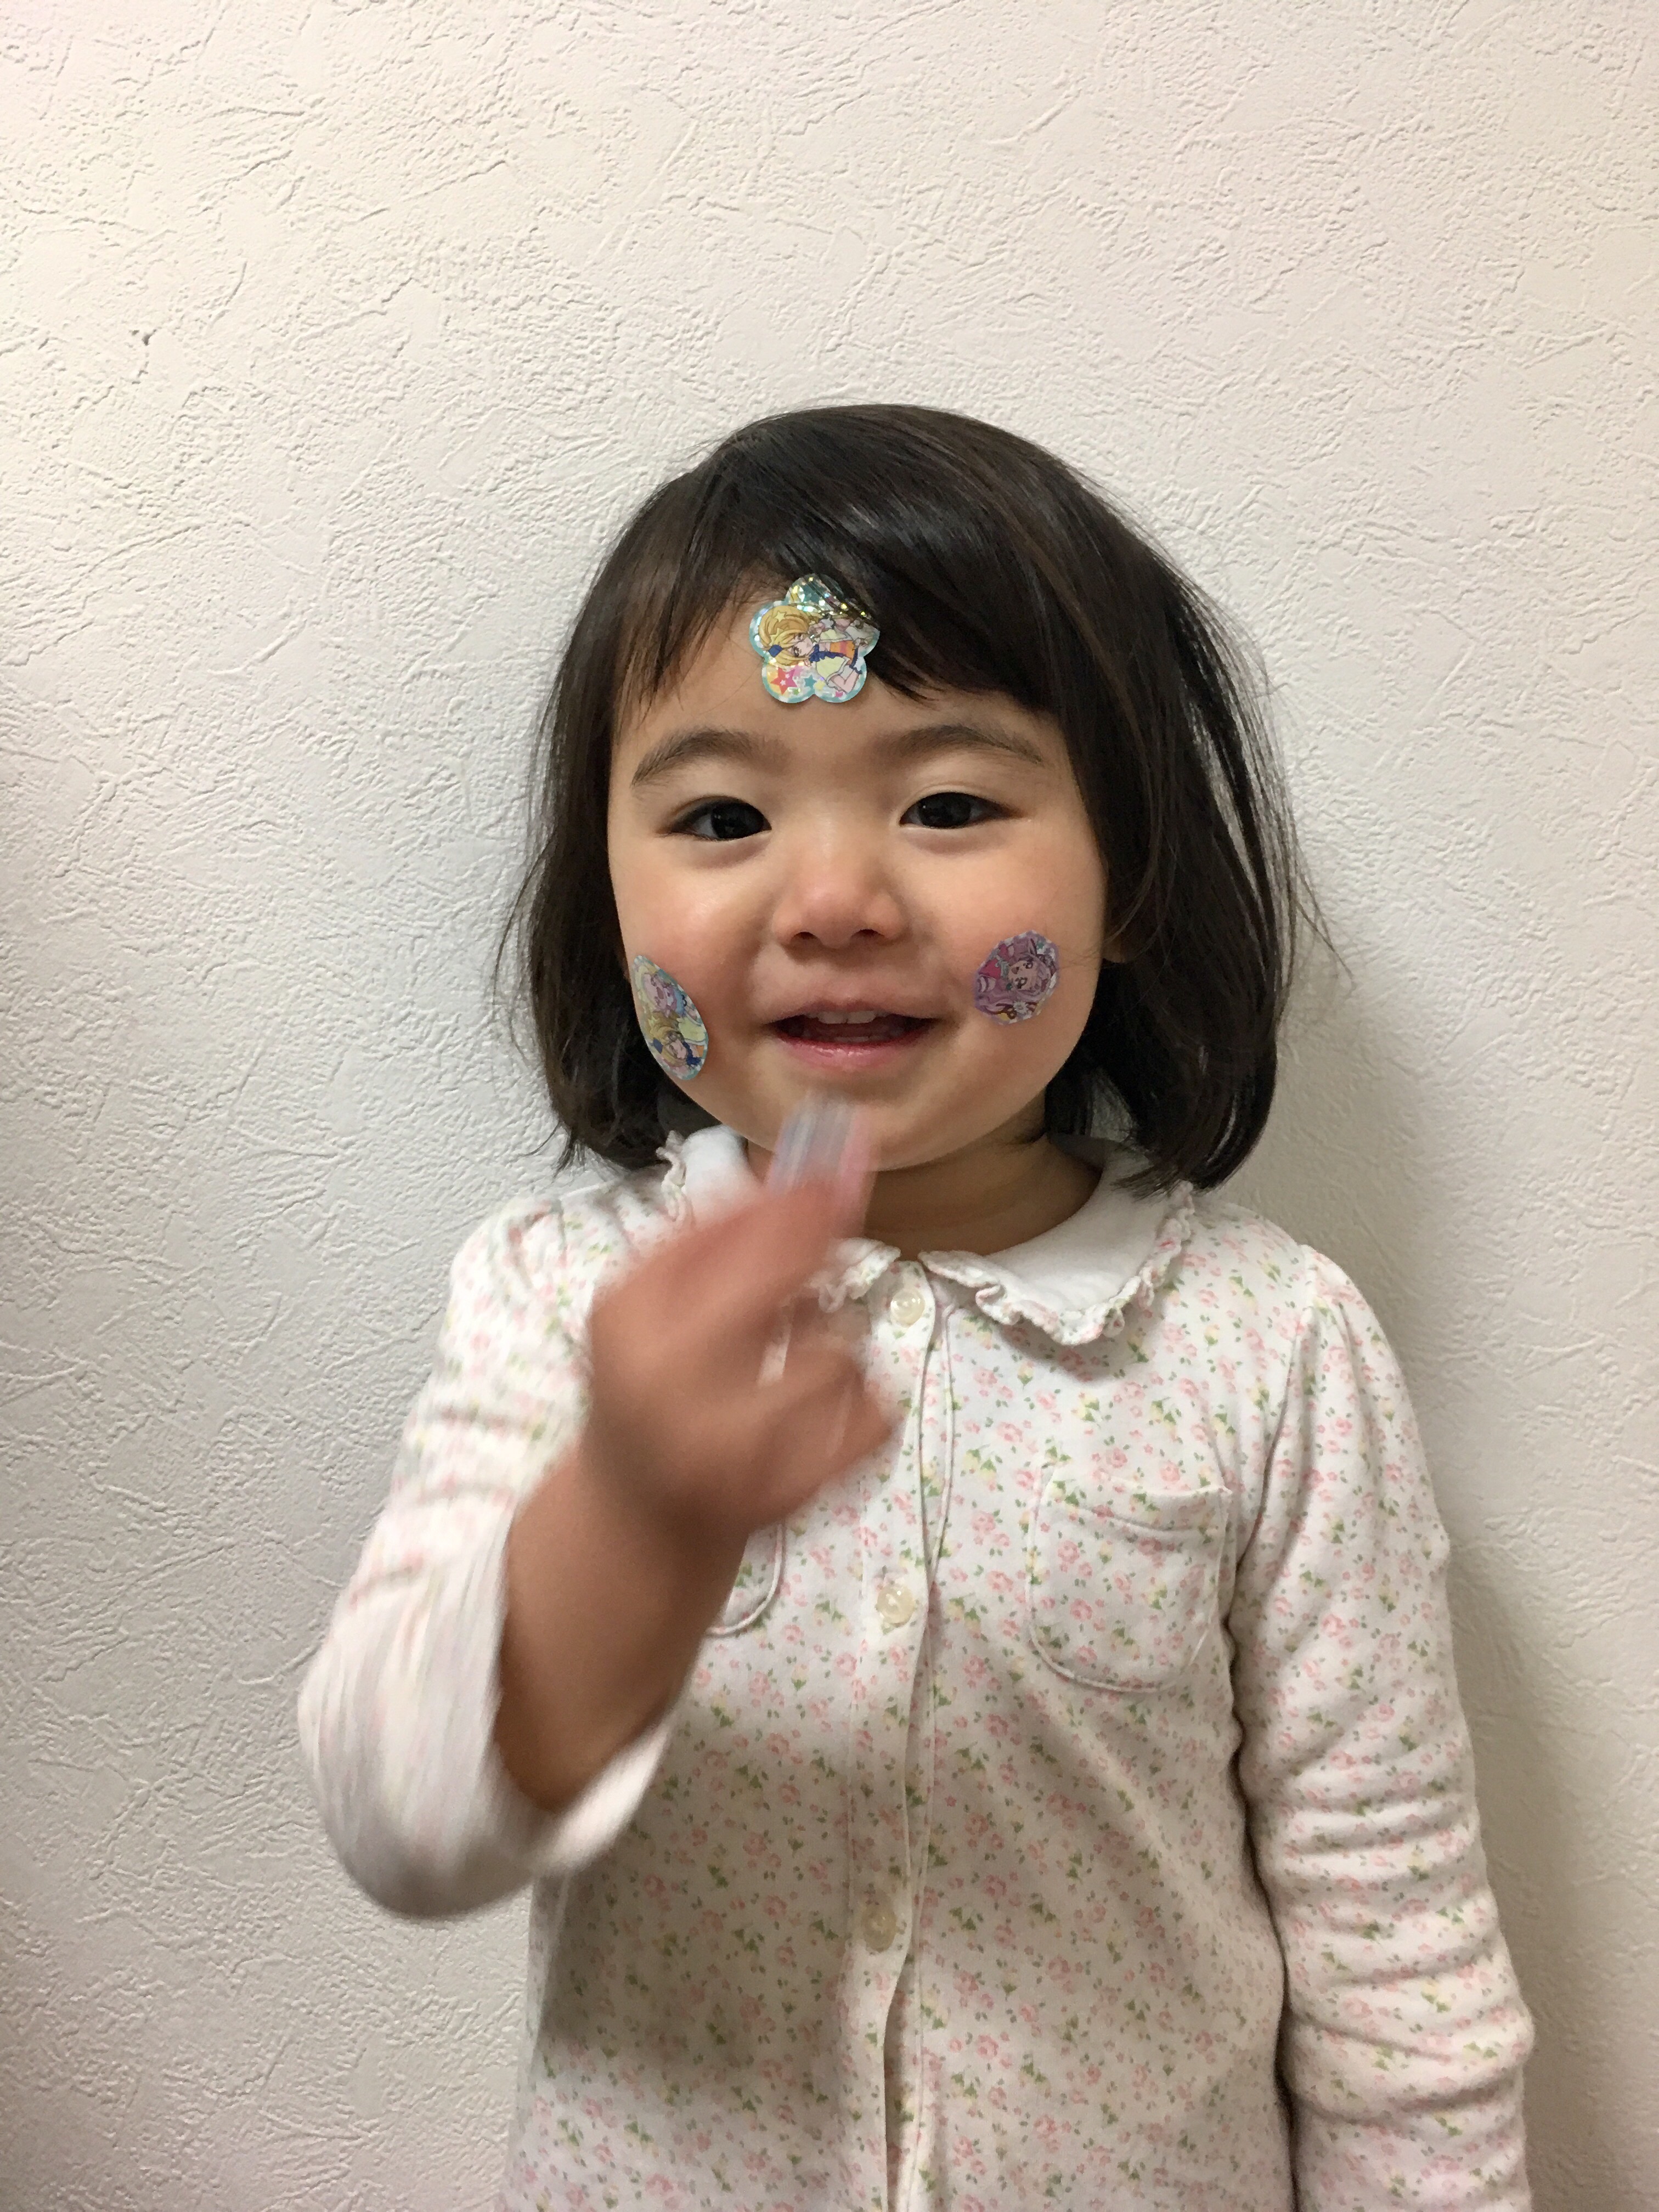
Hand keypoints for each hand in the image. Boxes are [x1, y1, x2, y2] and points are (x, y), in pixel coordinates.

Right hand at [583, 1171, 892, 1544]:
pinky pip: (874, 1414)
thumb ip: (714, 1230)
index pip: (727, 1234)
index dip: (796, 1191)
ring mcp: (734, 1453)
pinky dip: (863, 1398)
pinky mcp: (791, 1493)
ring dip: (830, 1337)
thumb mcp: (648, 1298)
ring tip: (793, 1347)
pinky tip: (821, 1401)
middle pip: (784, 1281)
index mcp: (629, 1325)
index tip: (841, 1148)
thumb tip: (801, 1162)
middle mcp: (672, 1392)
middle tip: (837, 1208)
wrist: (640, 1513)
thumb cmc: (648, 1381)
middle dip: (820, 1238)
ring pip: (838, 1351)